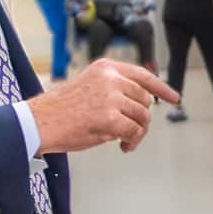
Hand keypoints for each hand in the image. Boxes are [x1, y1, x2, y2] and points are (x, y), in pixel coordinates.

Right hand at [27, 58, 178, 154]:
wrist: (38, 122)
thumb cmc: (61, 110)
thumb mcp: (89, 86)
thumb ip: (114, 90)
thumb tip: (141, 105)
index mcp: (106, 68)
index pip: (143, 75)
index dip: (161, 88)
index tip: (174, 97)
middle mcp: (111, 79)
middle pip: (145, 100)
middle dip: (142, 118)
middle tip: (131, 132)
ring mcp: (111, 97)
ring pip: (142, 117)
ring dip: (137, 132)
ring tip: (124, 140)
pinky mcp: (109, 118)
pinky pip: (134, 131)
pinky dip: (133, 141)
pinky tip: (123, 146)